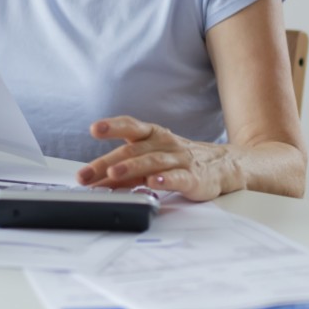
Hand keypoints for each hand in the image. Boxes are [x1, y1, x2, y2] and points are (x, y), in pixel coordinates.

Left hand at [76, 116, 237, 201]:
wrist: (222, 166)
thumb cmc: (179, 161)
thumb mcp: (150, 159)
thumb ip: (123, 169)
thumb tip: (93, 180)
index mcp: (152, 135)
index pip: (130, 126)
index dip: (112, 126)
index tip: (94, 129)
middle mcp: (164, 144)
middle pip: (132, 150)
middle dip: (106, 162)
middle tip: (86, 174)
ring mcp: (179, 159)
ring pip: (152, 161)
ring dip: (131, 167)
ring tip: (113, 174)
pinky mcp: (193, 177)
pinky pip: (178, 177)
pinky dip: (165, 180)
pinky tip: (153, 183)